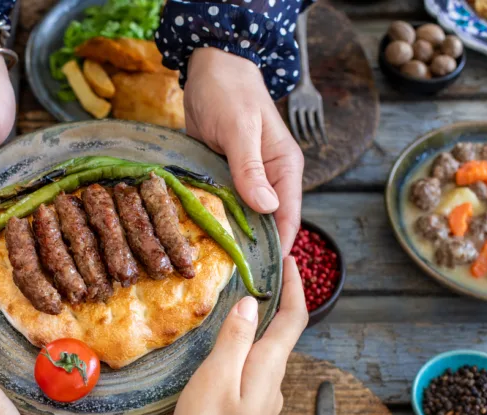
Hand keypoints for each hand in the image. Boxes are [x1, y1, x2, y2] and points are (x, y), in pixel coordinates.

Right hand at [167, 256, 306, 414]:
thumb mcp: (216, 377)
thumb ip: (235, 339)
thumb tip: (250, 303)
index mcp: (269, 367)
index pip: (293, 319)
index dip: (295, 286)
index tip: (289, 259)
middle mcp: (273, 381)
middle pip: (281, 333)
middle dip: (275, 302)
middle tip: (257, 275)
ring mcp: (262, 398)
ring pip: (264, 352)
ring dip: (258, 326)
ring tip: (234, 307)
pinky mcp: (248, 410)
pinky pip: (252, 369)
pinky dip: (245, 348)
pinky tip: (223, 350)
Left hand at [184, 49, 303, 254]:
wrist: (209, 68)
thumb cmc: (229, 93)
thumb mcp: (239, 130)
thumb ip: (250, 169)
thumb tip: (267, 207)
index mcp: (284, 168)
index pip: (288, 217)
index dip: (278, 246)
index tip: (260, 274)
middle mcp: (268, 178)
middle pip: (264, 222)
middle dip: (250, 246)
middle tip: (228, 274)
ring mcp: (244, 178)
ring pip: (241, 215)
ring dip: (229, 233)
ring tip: (211, 263)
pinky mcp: (222, 175)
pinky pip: (220, 203)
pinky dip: (212, 216)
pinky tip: (198, 235)